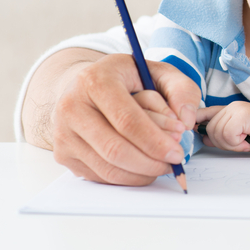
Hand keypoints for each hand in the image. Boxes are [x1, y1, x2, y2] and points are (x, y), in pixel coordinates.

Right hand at [50, 52, 199, 184]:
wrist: (87, 86)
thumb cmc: (128, 79)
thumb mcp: (159, 72)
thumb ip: (182, 90)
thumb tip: (187, 120)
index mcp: (95, 81)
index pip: (127, 120)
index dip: (155, 141)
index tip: (178, 152)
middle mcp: (72, 107)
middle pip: (115, 149)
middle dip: (151, 161)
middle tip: (174, 162)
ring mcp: (63, 133)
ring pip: (107, 168)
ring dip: (141, 173)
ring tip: (162, 165)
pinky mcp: (63, 154)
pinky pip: (99, 176)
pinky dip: (126, 177)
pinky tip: (143, 166)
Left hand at [195, 101, 249, 151]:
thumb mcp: (238, 136)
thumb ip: (221, 135)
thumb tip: (204, 139)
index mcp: (228, 109)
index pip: (203, 112)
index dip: (194, 121)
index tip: (191, 130)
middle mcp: (230, 107)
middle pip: (209, 129)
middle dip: (221, 143)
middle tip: (239, 144)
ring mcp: (236, 109)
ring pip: (218, 132)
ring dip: (230, 144)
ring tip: (245, 142)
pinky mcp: (242, 115)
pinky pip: (228, 134)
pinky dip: (236, 143)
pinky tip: (247, 141)